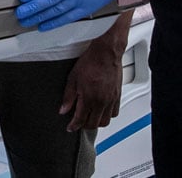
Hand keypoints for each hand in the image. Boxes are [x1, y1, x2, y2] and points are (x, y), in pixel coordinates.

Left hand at [16, 0, 115, 29]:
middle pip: (48, 0)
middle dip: (32, 8)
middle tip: (20, 13)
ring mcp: (77, 1)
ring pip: (54, 12)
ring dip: (39, 17)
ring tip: (26, 21)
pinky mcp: (83, 10)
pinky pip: (66, 19)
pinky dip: (53, 23)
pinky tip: (42, 26)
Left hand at [59, 13, 131, 130]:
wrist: (106, 53)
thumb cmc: (90, 62)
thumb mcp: (73, 78)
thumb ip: (68, 97)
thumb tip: (63, 110)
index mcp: (89, 99)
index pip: (80, 120)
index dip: (74, 126)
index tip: (70, 128)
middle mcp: (101, 102)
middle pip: (93, 124)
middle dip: (84, 125)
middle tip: (79, 122)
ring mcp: (111, 100)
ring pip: (105, 121)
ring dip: (97, 122)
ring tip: (90, 117)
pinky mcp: (117, 96)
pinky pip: (114, 113)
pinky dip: (108, 115)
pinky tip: (102, 110)